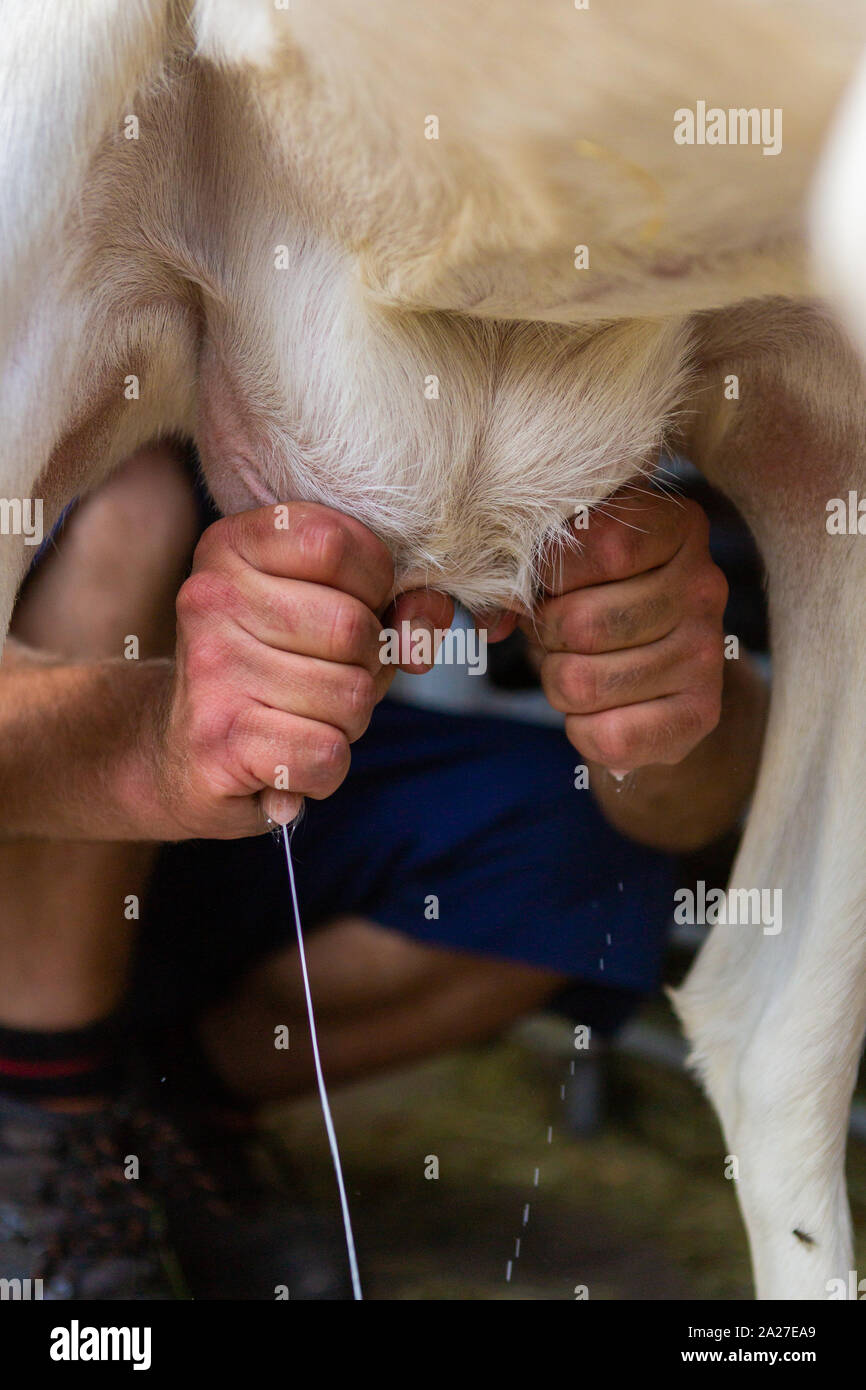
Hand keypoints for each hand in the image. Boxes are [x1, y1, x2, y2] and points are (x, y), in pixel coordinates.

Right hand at [151, 501, 450, 836]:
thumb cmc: (274, 670)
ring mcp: (210, 669)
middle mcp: (211, 598)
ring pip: (350, 695)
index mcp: (233, 546)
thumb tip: (419, 636)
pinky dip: (327, 769)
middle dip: (367, 666)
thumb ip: (395, 602)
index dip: (375, 583)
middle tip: (331, 678)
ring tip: (307, 717)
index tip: (359, 607)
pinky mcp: (217, 739)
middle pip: (351, 627)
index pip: (335, 541)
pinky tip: (292, 758)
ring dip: (350, 719)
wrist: (182, 754)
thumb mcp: (329, 611)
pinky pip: (327, 753)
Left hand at [529, 488, 727, 773]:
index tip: (548, 581)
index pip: (604, 545)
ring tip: (579, 667)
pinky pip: (609, 736)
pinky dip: (583, 730)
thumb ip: (526, 567)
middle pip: (581, 623)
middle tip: (559, 634)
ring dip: (558, 682)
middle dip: (547, 635)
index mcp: (677, 527)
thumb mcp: (567, 562)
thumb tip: (494, 618)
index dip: (552, 572)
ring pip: (581, 683)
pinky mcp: (701, 714)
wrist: (656, 674)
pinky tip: (599, 710)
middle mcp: (705, 586)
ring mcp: (706, 653)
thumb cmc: (597, 599)